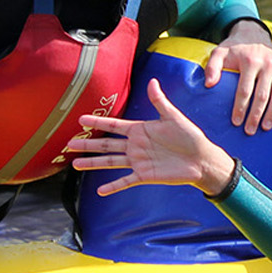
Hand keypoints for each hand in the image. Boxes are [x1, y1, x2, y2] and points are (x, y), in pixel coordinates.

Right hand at [70, 79, 236, 195]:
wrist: (202, 159)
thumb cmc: (190, 137)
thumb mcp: (174, 117)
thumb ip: (160, 102)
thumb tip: (152, 81)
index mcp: (141, 130)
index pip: (114, 125)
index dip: (98, 121)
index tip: (81, 118)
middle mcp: (136, 146)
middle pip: (106, 144)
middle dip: (88, 143)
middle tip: (69, 143)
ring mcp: (139, 161)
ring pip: (111, 162)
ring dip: (93, 163)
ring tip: (75, 164)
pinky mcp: (145, 175)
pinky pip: (125, 181)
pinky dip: (113, 186)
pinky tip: (99, 190)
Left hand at [207, 21, 271, 133]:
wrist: (253, 34)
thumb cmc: (235, 48)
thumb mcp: (219, 53)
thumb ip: (212, 67)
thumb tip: (209, 85)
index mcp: (250, 61)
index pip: (245, 90)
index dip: (240, 108)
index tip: (236, 122)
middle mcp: (267, 63)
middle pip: (262, 95)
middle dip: (256, 115)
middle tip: (250, 130)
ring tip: (266, 126)